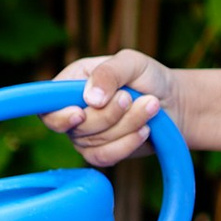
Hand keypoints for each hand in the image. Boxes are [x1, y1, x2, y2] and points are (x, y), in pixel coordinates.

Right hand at [45, 47, 170, 169]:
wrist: (173, 102)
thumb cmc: (148, 77)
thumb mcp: (131, 63)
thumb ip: (109, 73)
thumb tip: (89, 99)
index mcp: (71, 83)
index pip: (47, 106)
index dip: (59, 115)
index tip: (81, 113)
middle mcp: (73, 110)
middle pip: (77, 127)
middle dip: (110, 115)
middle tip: (131, 97)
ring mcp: (85, 135)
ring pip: (95, 142)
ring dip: (127, 124)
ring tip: (150, 106)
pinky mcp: (101, 153)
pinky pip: (105, 157)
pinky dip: (128, 143)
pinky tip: (145, 129)